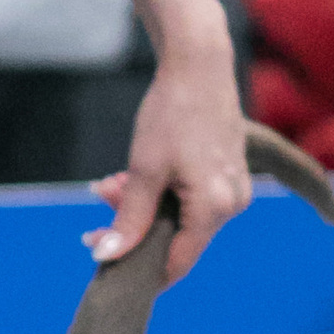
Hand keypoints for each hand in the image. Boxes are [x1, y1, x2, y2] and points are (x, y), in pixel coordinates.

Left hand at [83, 0, 251, 285]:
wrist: (199, 63)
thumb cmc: (171, 114)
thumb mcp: (143, 170)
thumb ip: (128, 219)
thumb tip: (107, 258)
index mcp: (215, 208)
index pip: (178, 262)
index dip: (141, 270)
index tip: (108, 268)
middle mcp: (233, 204)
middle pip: (177, 238)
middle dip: (134, 226)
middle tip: (99, 203)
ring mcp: (234, 188)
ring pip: (180, 216)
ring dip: (143, 206)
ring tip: (108, 183)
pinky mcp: (229, 172)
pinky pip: (191, 197)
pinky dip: (161, 192)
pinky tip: (131, 178)